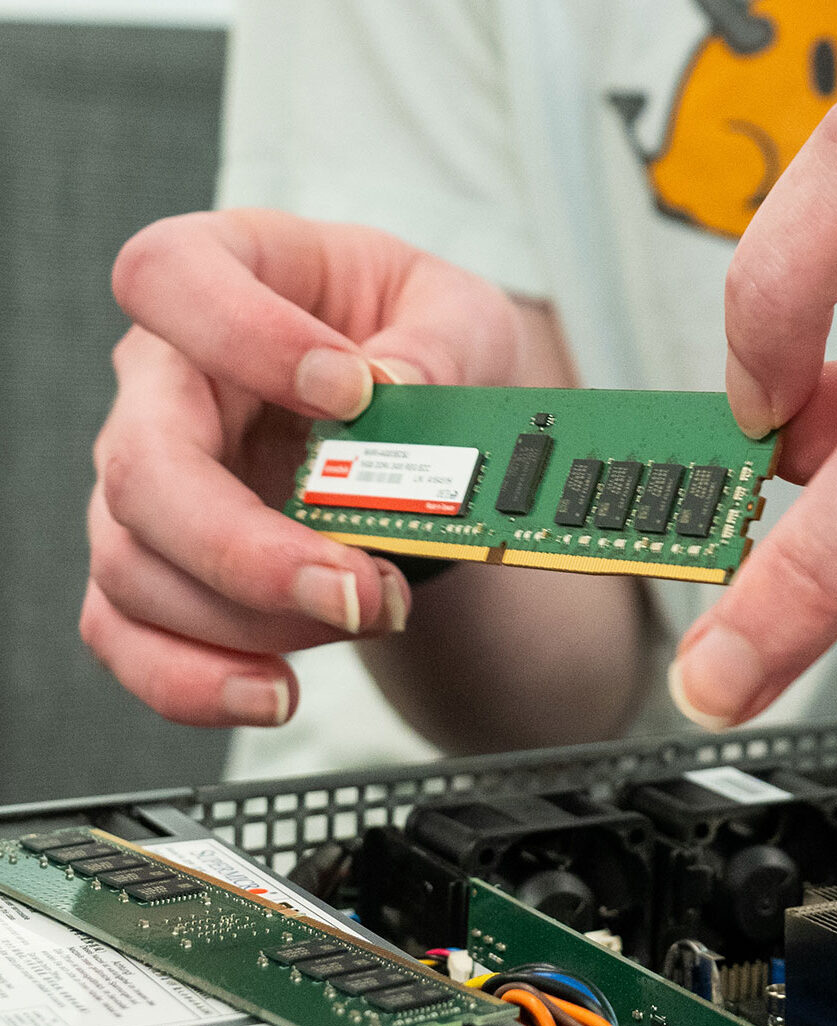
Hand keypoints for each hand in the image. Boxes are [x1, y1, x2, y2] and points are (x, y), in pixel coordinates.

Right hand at [88, 209, 531, 725]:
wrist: (429, 428)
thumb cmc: (426, 345)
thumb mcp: (464, 317)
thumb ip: (442, 346)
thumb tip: (397, 394)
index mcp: (224, 279)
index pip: (167, 278)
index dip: (243, 335)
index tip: (350, 392)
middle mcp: (166, 385)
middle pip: (141, 469)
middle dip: (250, 549)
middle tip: (361, 587)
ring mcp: (155, 486)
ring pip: (137, 568)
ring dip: (254, 619)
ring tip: (372, 614)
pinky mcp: (167, 570)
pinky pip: (130, 637)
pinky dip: (193, 681)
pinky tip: (275, 693)